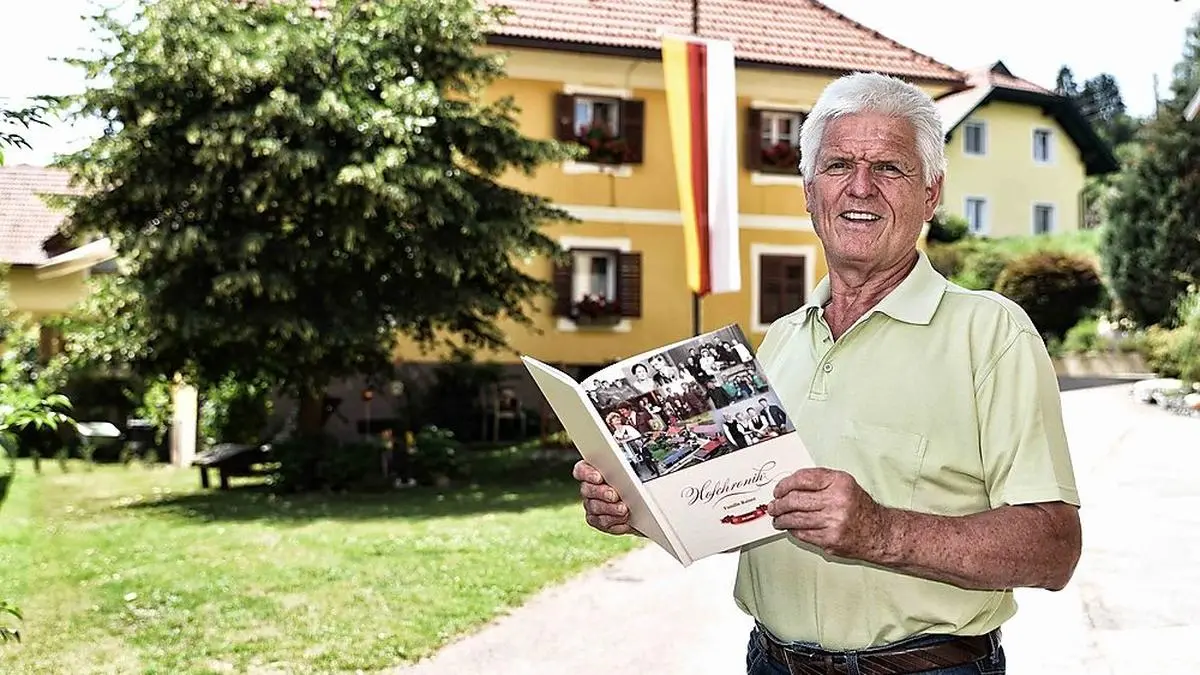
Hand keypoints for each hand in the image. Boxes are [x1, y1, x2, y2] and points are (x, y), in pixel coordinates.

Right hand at [572, 460, 635, 535]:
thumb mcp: (632, 472)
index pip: (581, 470)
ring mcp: (591, 505)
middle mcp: (589, 488)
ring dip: (610, 509)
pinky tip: (625, 519)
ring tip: (623, 509)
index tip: (598, 478)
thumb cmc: (635, 483)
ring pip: (595, 507)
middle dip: (601, 492)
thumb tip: (628, 467)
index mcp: (593, 471)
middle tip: (614, 495)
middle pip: (587, 489)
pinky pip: (602, 522)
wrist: (642, 505)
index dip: (587, 474)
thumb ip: (625, 468)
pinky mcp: (597, 520)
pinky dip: (615, 521)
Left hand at [767, 467, 889, 559]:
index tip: (778, 490)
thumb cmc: (859, 507)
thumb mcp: (844, 484)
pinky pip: (802, 534)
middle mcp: (837, 501)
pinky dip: (793, 530)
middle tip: (773, 506)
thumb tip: (788, 486)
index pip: (802, 479)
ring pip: (795, 519)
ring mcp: (833, 522)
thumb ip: (819, 481)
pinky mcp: (830, 540)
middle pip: (795, 500)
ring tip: (777, 518)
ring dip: (782, 519)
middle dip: (778, 504)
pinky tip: (790, 528)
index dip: (784, 484)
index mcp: (839, 482)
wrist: (879, 532)